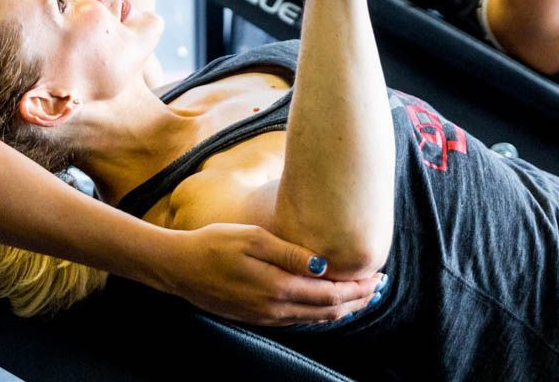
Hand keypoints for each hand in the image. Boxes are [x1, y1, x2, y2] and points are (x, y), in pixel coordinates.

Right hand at [155, 224, 384, 325]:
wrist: (179, 267)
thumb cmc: (213, 244)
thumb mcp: (252, 238)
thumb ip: (289, 253)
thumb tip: (323, 266)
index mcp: (277, 287)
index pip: (330, 293)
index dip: (357, 288)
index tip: (377, 277)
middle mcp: (275, 308)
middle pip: (327, 310)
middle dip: (357, 300)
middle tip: (379, 289)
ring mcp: (265, 316)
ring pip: (314, 319)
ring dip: (340, 309)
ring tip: (360, 299)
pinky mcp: (256, 317)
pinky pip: (296, 320)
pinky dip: (318, 313)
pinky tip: (324, 305)